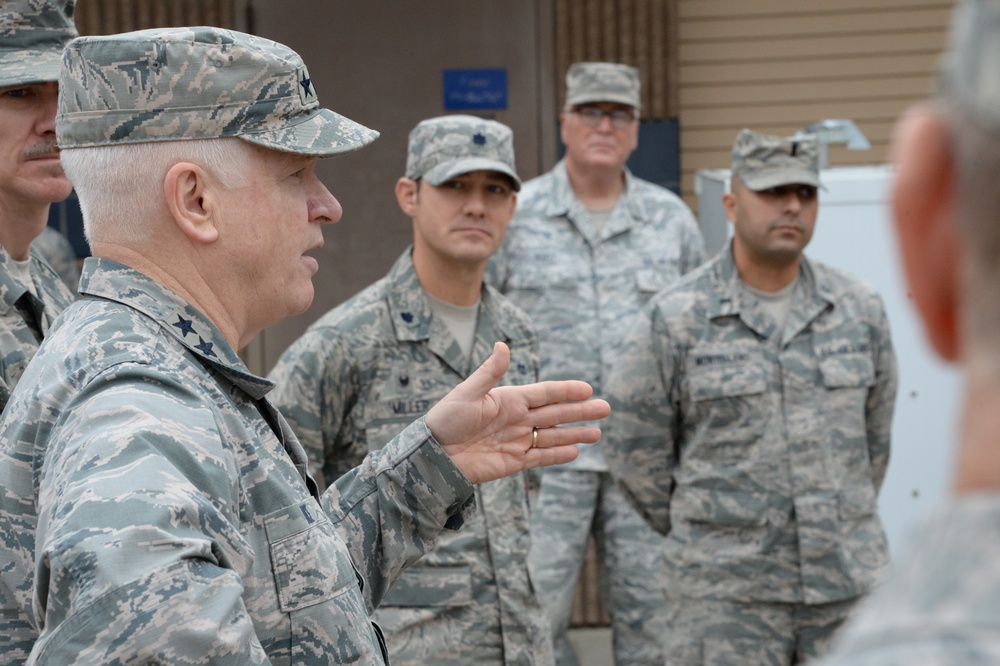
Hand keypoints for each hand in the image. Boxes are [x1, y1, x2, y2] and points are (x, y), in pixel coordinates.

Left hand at [425, 342, 609, 483]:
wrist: (433, 455)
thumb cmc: (446, 420)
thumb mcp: (468, 393)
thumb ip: (489, 373)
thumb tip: (502, 345)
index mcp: (508, 399)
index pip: (545, 393)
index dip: (566, 390)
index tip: (588, 389)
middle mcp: (517, 419)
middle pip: (555, 413)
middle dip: (580, 412)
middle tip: (606, 409)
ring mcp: (517, 440)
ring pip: (553, 436)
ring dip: (575, 434)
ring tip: (598, 433)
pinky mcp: (513, 462)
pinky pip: (540, 457)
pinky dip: (558, 455)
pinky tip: (576, 452)